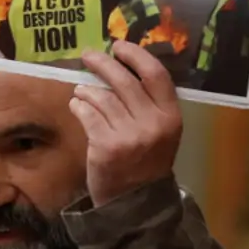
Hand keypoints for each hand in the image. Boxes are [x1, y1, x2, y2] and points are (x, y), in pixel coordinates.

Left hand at [70, 42, 181, 205]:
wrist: (135, 203)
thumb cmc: (146, 161)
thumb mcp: (161, 132)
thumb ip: (148, 102)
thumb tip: (121, 65)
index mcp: (171, 116)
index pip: (156, 74)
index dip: (136, 55)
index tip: (119, 46)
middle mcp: (152, 124)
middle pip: (124, 81)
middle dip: (103, 63)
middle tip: (89, 56)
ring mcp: (128, 136)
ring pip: (101, 97)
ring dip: (86, 89)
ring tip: (81, 90)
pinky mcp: (105, 147)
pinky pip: (87, 114)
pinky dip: (78, 105)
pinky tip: (77, 106)